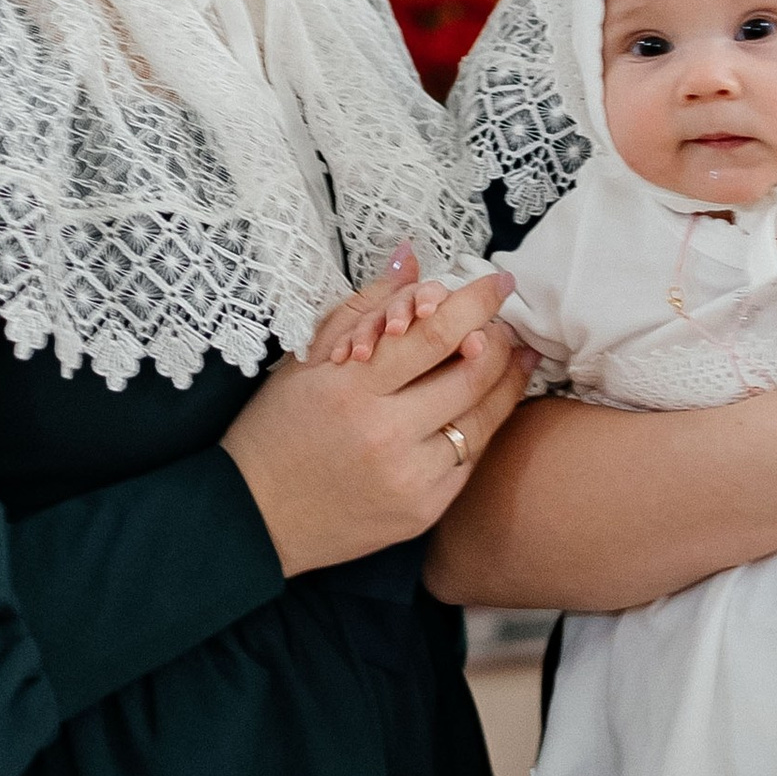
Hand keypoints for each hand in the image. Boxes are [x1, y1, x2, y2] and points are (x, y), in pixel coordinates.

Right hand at [223, 258, 533, 577]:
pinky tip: (484, 408)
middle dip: (500, 341)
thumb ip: (366, 307)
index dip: (475, 303)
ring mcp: (409, 478)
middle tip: (506, 323)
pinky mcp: (423, 512)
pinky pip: (471, 461)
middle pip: (472, 375)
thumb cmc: (278, 427)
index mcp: (351, 388)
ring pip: (483, 421)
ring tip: (519, 358)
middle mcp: (386, 434)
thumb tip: (411, 260)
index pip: (432, 334)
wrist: (257, 515)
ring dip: (506, 383)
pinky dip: (481, 428)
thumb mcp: (309, 359)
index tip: (498, 281)